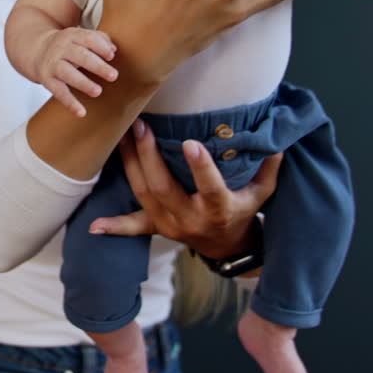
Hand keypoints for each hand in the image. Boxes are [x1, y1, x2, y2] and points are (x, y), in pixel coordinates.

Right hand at [34, 27, 117, 116]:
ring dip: (83, 83)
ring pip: (68, 73)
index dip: (101, 47)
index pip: (88, 38)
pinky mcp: (47, 80)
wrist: (36, 51)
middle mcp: (61, 48)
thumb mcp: (80, 37)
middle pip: (80, 56)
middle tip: (114, 76)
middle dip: (97, 66)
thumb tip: (113, 51)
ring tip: (98, 92)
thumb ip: (99, 40)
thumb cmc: (68, 46)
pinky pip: (59, 92)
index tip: (112, 56)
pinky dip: (70, 103)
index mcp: (72, 36)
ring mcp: (53, 64)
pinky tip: (81, 113)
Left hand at [90, 118, 282, 259]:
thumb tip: (277, 140)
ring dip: (129, 164)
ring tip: (122, 134)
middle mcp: (190, 219)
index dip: (201, 168)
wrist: (226, 246)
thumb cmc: (243, 211)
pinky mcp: (156, 227)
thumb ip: (268, 167)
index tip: (192, 143)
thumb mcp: (262, 193)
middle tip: (140, 125)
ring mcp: (169, 225)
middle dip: (149, 156)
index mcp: (218, 209)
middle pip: (163, 187)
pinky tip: (95, 226)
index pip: (210, 187)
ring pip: (143, 194)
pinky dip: (115, 227)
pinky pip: (133, 227)